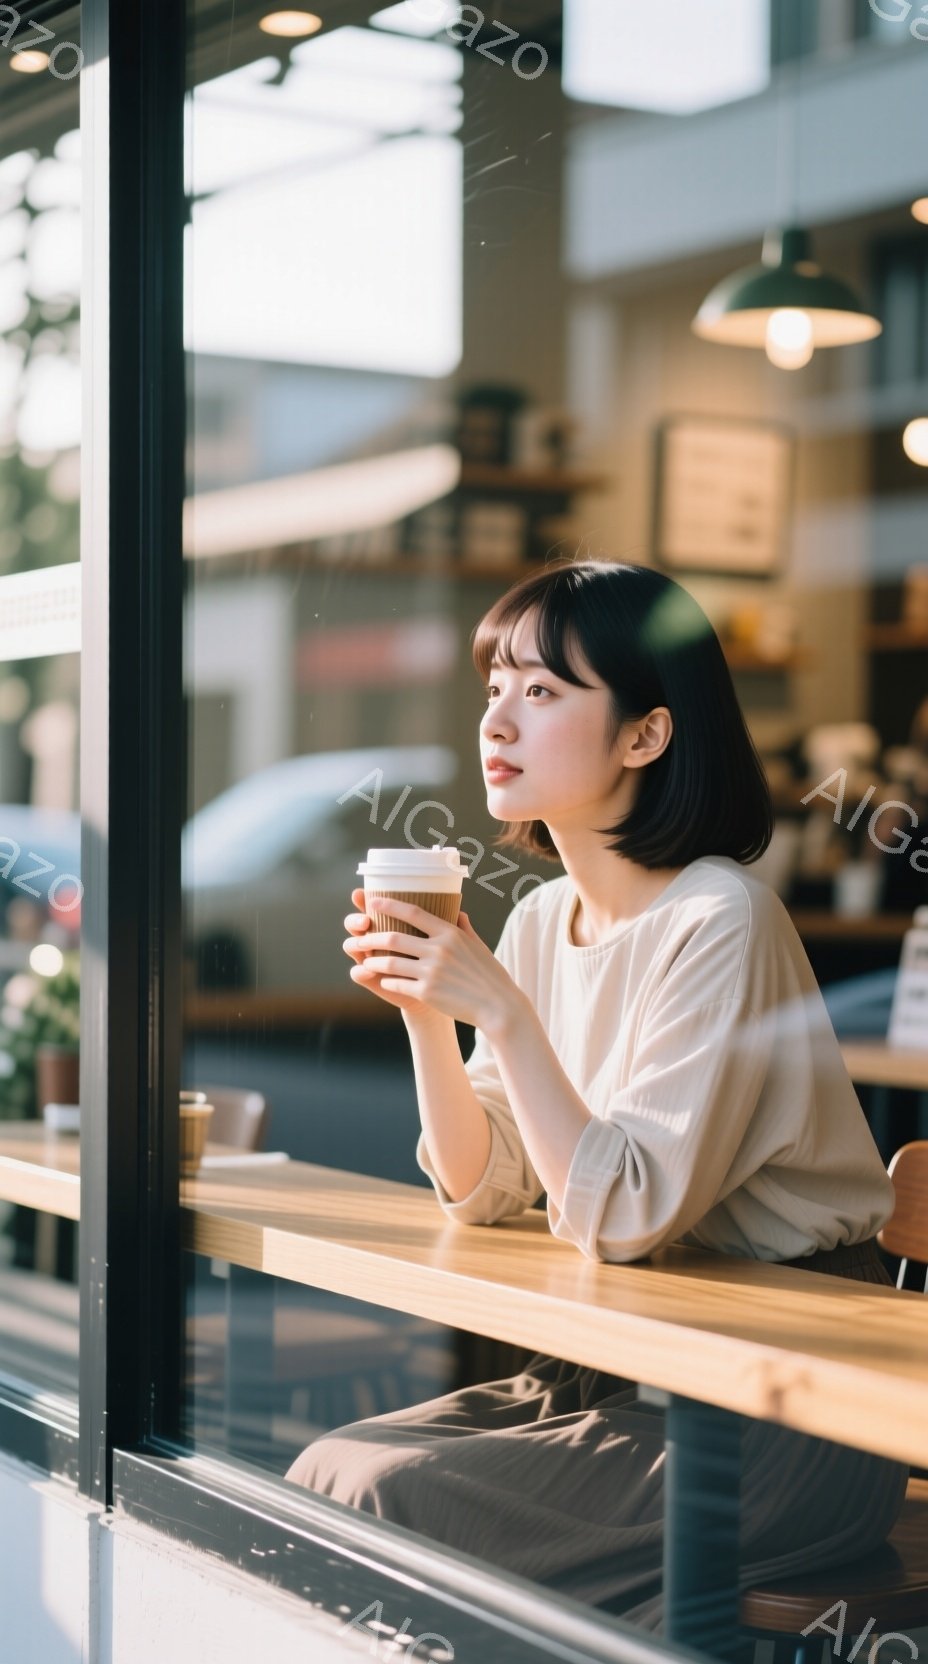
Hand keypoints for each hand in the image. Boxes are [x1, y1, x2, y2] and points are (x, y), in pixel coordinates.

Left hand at [343, 892, 519, 1031]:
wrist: (498, 1006)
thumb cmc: (489, 975)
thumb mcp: (478, 945)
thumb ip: (463, 927)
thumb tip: (457, 911)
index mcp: (450, 933)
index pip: (413, 912)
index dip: (389, 904)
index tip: (372, 902)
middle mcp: (438, 949)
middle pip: (394, 937)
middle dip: (371, 937)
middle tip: (359, 938)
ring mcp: (431, 971)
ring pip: (390, 961)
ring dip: (373, 960)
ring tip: (365, 960)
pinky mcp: (427, 992)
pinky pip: (397, 983)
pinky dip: (386, 980)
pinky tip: (382, 980)